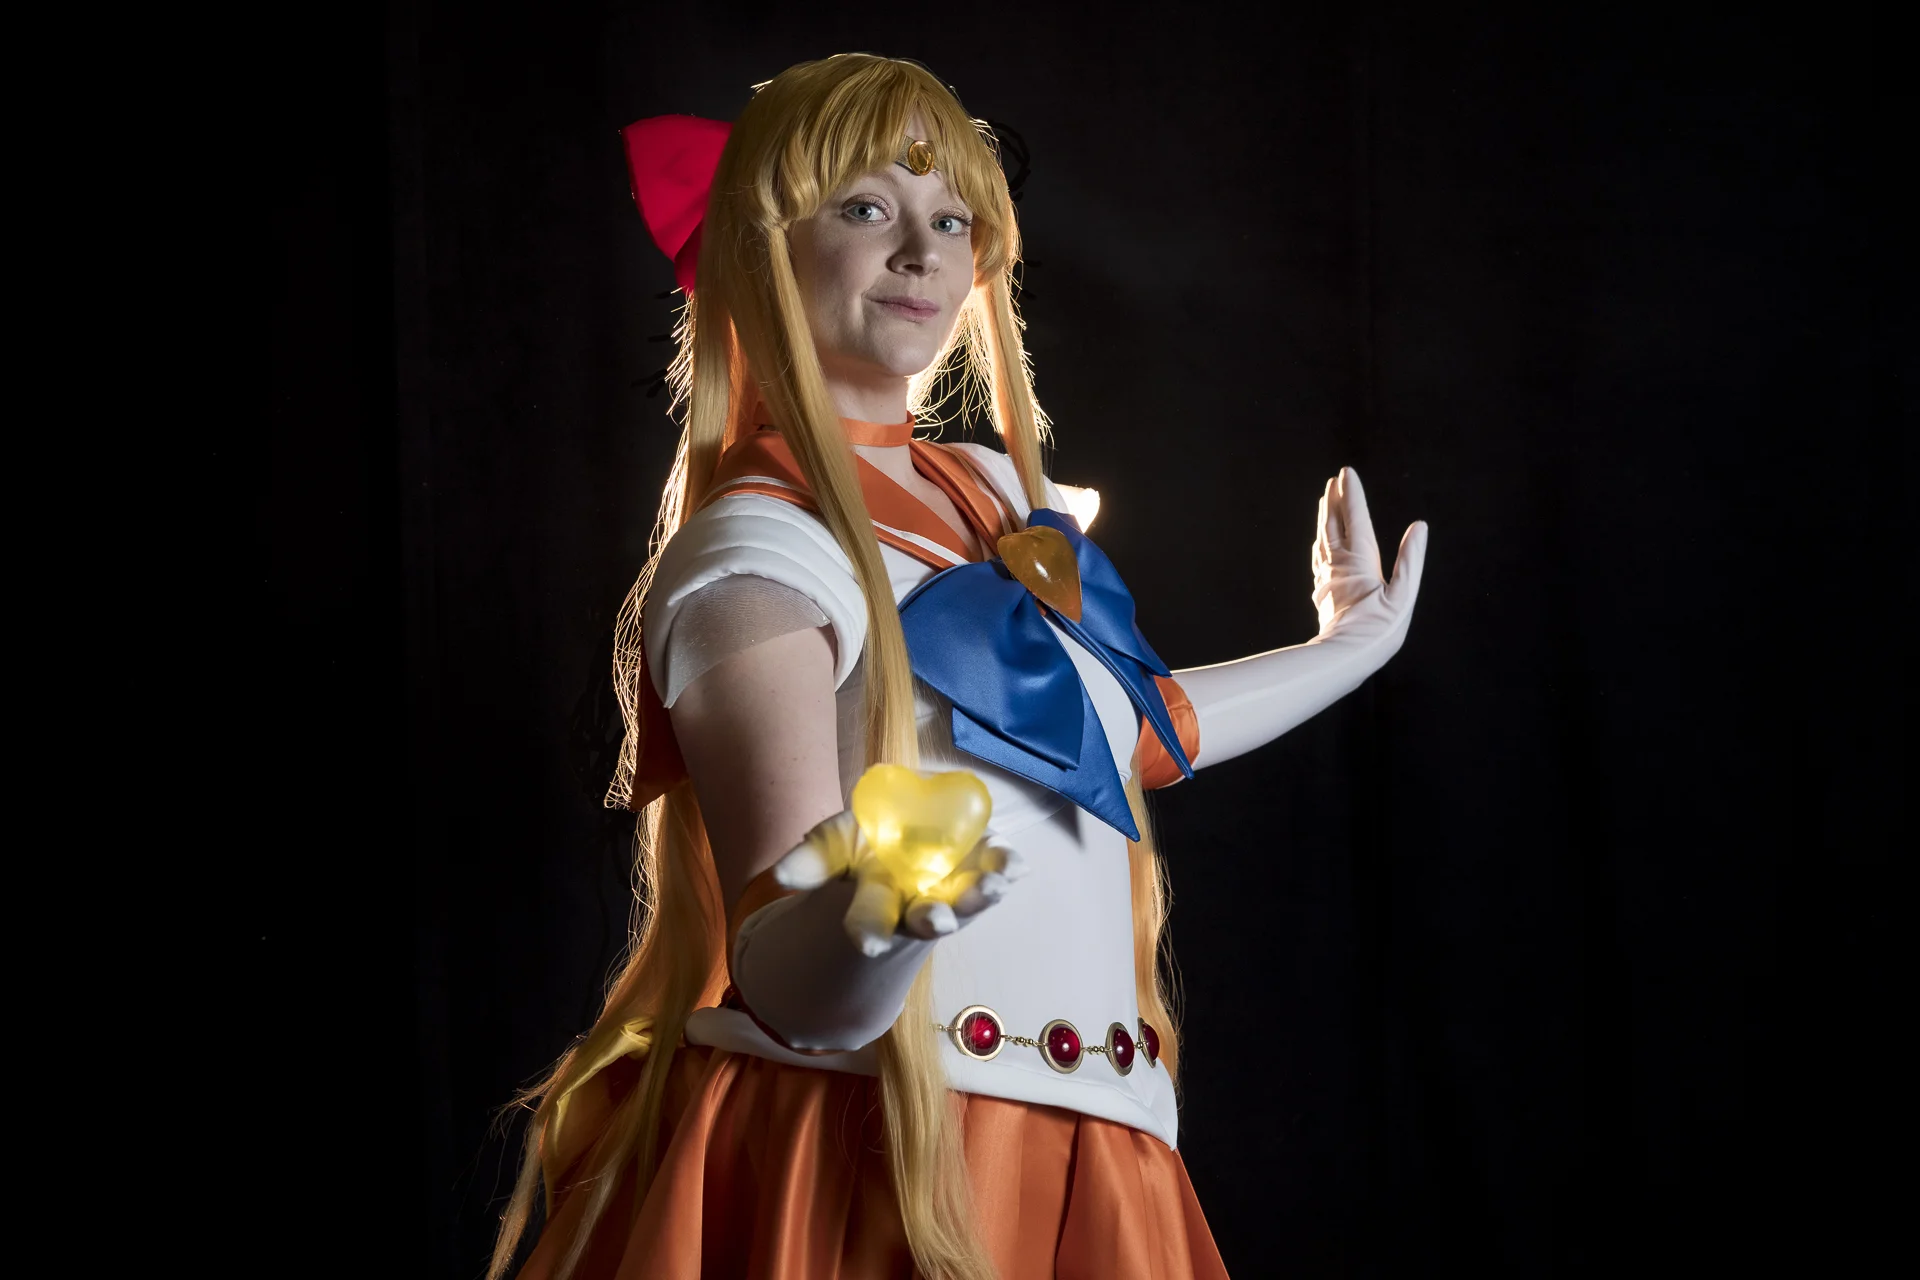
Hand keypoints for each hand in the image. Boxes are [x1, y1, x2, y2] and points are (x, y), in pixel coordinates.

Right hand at [770, 810, 1027, 956]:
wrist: (902, 840)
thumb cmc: (860, 851)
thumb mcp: (829, 849)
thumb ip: (811, 861)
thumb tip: (781, 877)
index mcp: (876, 905)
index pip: (870, 923)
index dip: (867, 931)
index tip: (867, 943)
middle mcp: (916, 907)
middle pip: (926, 919)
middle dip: (933, 918)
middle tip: (940, 922)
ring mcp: (951, 890)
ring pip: (967, 901)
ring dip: (980, 896)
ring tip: (993, 888)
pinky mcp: (978, 867)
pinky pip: (995, 870)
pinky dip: (1007, 868)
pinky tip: (1017, 867)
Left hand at [1312, 467, 1427, 640]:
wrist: (1345, 656)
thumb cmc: (1379, 629)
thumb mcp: (1403, 595)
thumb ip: (1410, 559)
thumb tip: (1419, 527)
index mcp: (1360, 560)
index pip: (1356, 518)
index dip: (1352, 494)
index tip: (1347, 472)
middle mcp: (1339, 563)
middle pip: (1334, 523)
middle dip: (1336, 499)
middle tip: (1335, 479)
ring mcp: (1328, 576)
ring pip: (1323, 537)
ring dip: (1325, 516)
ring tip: (1326, 500)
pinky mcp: (1323, 590)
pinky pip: (1319, 556)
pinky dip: (1321, 540)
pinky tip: (1321, 541)